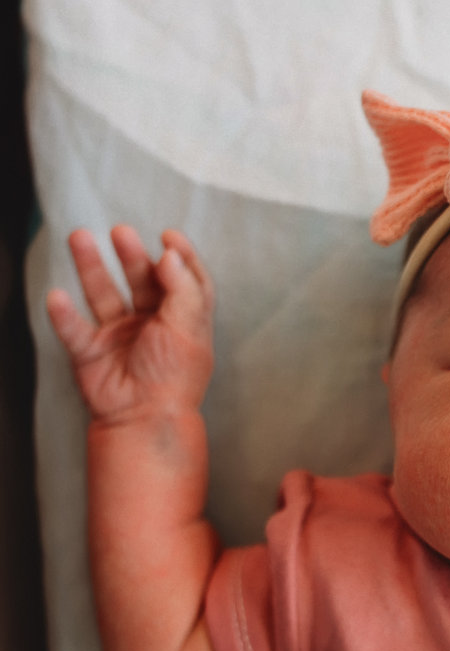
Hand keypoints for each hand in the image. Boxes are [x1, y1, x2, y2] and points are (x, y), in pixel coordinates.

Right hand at [46, 226, 214, 423]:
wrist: (147, 418)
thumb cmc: (176, 378)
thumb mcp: (189, 326)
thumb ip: (183, 288)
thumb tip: (171, 254)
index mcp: (183, 321)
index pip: (184, 282)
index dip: (180, 257)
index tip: (169, 236)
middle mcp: (152, 326)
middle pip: (141, 281)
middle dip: (131, 255)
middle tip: (121, 232)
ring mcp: (120, 337)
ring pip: (103, 295)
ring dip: (91, 267)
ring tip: (79, 237)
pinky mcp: (92, 353)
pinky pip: (74, 329)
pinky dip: (64, 314)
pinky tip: (58, 296)